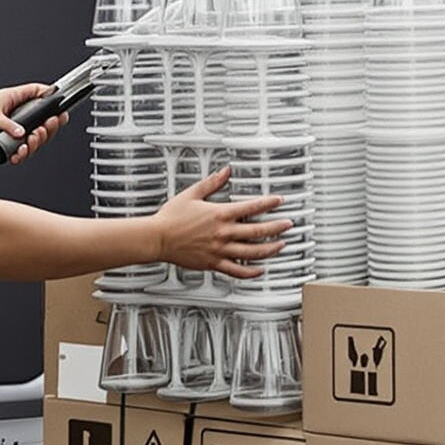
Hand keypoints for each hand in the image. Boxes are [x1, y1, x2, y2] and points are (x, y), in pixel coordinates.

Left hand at [0, 84, 66, 163]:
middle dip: (46, 128)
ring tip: (28, 145)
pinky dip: (23, 153)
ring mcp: (14, 126)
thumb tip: (22, 133)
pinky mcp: (9, 139)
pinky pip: (22, 147)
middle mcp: (17, 112)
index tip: (59, 108)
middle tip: (42, 132)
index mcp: (14, 98)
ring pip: (34, 135)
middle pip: (42, 118)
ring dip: (35, 143)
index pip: (39, 92)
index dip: (51, 98)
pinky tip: (18, 154)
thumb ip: (9, 125)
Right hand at [151, 168, 290, 277]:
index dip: (269, 203)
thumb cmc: (171, 218)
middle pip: (258, 231)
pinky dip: (251, 272)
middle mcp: (223, 233)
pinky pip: (236, 271)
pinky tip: (260, 270)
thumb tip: (225, 171)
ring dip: (270, 249)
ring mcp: (219, 250)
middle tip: (288, 224)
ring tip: (281, 246)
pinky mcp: (213, 263)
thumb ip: (212, 183)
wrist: (156, 238)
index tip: (279, 201)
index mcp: (219, 214)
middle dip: (277, 227)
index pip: (251, 207)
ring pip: (252, 252)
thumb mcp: (192, 194)